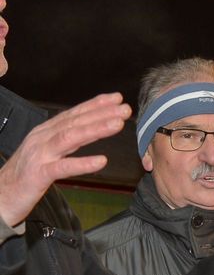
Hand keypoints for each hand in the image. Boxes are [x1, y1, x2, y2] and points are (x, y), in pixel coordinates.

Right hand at [0, 93, 130, 226]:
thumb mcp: (48, 153)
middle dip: (101, 113)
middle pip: (75, 122)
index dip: (95, 105)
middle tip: (125, 108)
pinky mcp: (38, 175)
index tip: (117, 99)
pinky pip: (63, 168)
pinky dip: (83, 163)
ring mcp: (40, 155)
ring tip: (118, 124)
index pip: (73, 114)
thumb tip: (90, 128)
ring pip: (70, 138)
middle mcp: (42, 138)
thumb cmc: (27, 175)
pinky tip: (102, 161)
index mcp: (45, 132)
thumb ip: (66, 141)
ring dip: (96, 129)